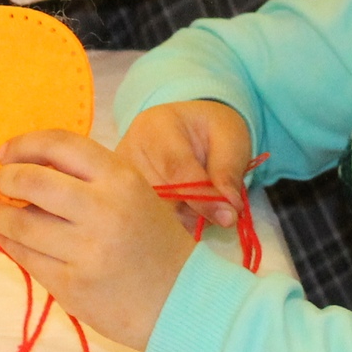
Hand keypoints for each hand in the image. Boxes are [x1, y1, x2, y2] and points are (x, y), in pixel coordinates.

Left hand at [0, 130, 196, 351]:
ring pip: (20, 223)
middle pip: (31, 181)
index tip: (5, 153)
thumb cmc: (151, 240)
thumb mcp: (131, 193)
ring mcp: (85, 250)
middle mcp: (102, 209)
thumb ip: (86, 177)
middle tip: (2, 184)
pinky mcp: (71, 285)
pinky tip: (11, 239)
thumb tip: (22, 166)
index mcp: (120, 178)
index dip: (24, 144)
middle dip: (6, 179)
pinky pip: (25, 257)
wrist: (180, 300)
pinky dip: (10, 243)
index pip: (60, 144)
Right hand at [116, 100, 253, 230]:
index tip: (228, 216)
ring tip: (202, 202)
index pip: (175, 168)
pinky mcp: (121, 196)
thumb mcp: (230, 140)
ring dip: (185, 219)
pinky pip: (149, 222)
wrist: (190, 128)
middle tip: (221, 208)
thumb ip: (228, 173)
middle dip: (196, 211)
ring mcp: (121, 176)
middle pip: (161, 197)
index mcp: (156, 126)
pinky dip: (173, 225)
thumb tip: (227, 214)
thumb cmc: (210, 130)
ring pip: (155, 215)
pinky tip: (186, 211)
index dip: (202, 197)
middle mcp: (130, 150)